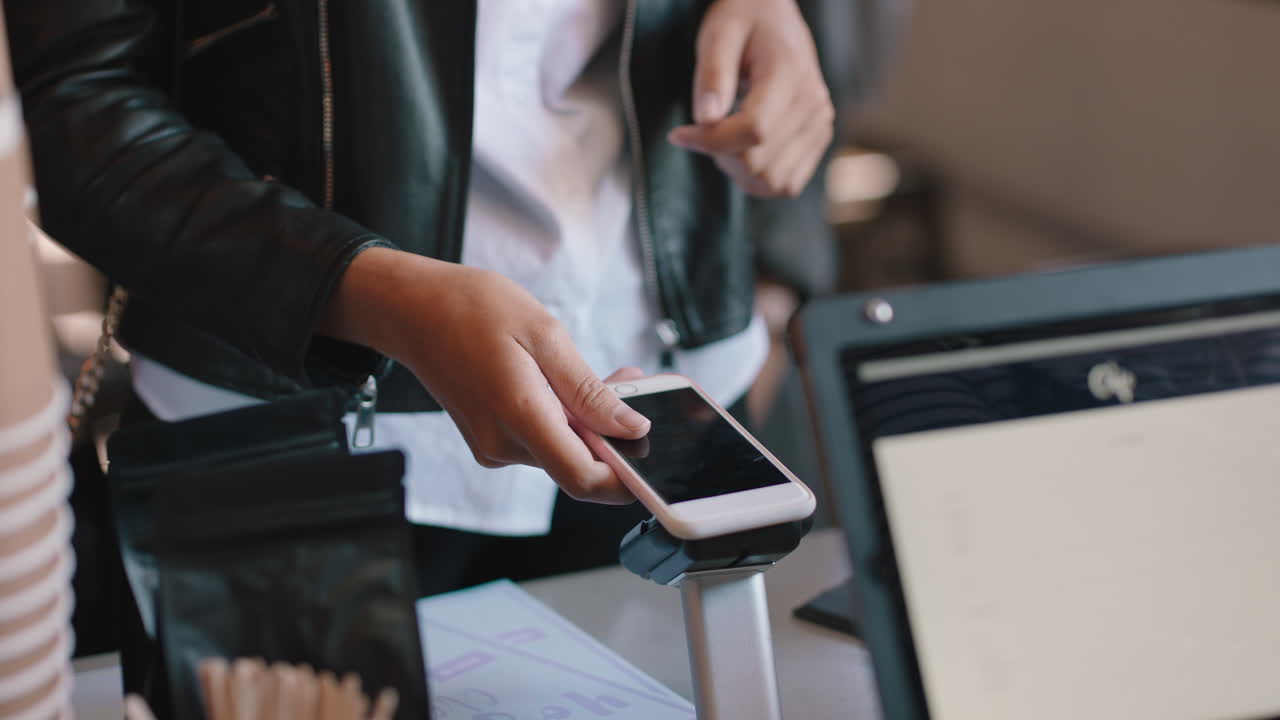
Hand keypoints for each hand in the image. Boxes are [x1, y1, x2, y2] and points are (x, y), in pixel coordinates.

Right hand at [321, 248, 649, 503]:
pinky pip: (542, 440)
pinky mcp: (491, 440)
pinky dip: (565, 418)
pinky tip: (567, 382)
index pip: (582, 478)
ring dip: (591, 421)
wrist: (412, 310)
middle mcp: (503, 444)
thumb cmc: (472, 309)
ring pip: (562, 451)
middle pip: (578, 465)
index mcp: (518, 416)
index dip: (625, 478)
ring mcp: (494, 446)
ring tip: (603, 373)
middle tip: (632, 382)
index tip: (651, 453)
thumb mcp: (544, 334)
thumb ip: (589, 390)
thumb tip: (632, 428)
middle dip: (614, 434)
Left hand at [667, 0, 833, 197]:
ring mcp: (820, 125)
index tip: (679, 133)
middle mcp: (814, 105)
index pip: (754, 131)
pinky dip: (758, 178)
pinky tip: (742, 151)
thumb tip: (706, 119)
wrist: (777, 18)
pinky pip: (787, 184)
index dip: (710, 141)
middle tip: (701, 132)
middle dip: (720, 156)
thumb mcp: (719, 33)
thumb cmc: (744, 20)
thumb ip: (713, 75)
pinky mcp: (819, 139)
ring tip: (723, 141)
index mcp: (790, 74)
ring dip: (739, 172)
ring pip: (774, 182)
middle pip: (761, 163)